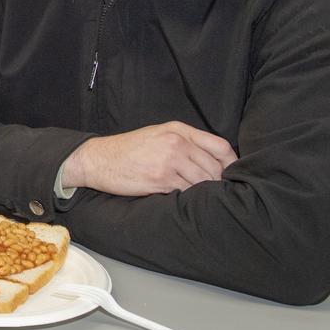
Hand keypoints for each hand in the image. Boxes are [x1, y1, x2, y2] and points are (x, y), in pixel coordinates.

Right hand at [61, 121, 236, 196]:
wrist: (98, 159)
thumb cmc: (128, 149)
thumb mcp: (158, 135)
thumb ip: (184, 142)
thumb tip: (214, 162)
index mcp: (178, 130)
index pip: (220, 146)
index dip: (232, 163)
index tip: (231, 175)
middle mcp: (176, 143)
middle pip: (215, 167)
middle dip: (217, 182)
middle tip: (213, 192)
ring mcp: (169, 161)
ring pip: (203, 182)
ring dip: (204, 192)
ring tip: (198, 198)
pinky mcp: (160, 179)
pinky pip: (187, 192)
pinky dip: (189, 198)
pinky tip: (183, 199)